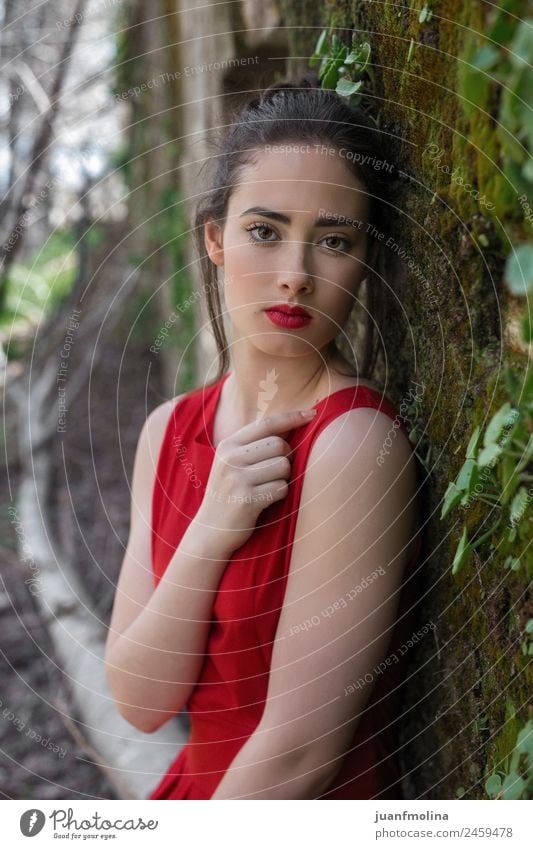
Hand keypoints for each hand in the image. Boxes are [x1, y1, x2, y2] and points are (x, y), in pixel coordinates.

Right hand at [192, 408, 316, 556]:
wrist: (210, 531)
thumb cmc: (229, 493)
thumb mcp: (232, 463)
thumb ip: (255, 444)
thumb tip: (291, 424)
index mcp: (228, 445)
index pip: (266, 423)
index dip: (292, 417)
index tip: (312, 413)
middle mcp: (230, 459)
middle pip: (279, 445)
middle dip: (286, 458)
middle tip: (273, 473)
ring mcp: (237, 479)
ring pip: (284, 466)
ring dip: (283, 478)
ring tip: (266, 488)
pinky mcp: (247, 500)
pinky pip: (282, 488)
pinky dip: (280, 495)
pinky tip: (265, 501)